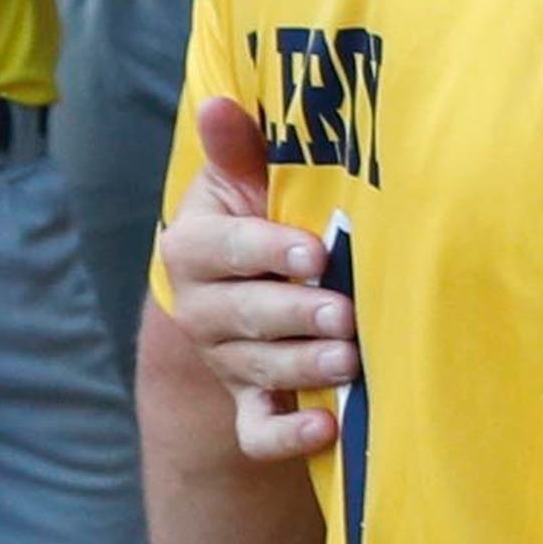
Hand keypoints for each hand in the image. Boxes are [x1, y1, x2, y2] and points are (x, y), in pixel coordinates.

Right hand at [161, 93, 353, 459]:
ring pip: (259, 369)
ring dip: (303, 368)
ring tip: (348, 362)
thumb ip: (238, 149)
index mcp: (194, 248)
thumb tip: (220, 104)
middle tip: (344, 314)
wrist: (244, 285)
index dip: (268, 250)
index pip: (226, 249)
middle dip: (295, 315)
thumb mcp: (244, 179)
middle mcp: (203, 309)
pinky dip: (287, 439)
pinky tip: (327, 432)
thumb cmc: (259, 215)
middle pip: (245, 315)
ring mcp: (226, 360)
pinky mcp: (249, 402)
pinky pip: (258, 432)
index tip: (315, 251)